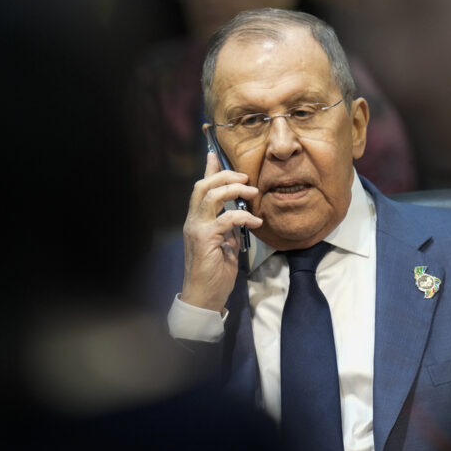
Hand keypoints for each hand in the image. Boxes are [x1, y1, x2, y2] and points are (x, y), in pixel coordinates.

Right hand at [180, 152, 262, 311]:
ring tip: (253, 193)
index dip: (209, 169)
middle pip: (203, 185)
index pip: (200, 188)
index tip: (215, 153)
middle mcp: (193, 221)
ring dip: (234, 189)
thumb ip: (228, 228)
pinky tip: (257, 221)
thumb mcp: (225, 245)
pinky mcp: (205, 239)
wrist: (204, 297)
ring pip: (210, 195)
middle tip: (246, 177)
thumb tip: (240, 215)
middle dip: (225, 175)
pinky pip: (226, 218)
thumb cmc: (214, 273)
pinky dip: (244, 215)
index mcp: (197, 220)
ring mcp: (197, 229)